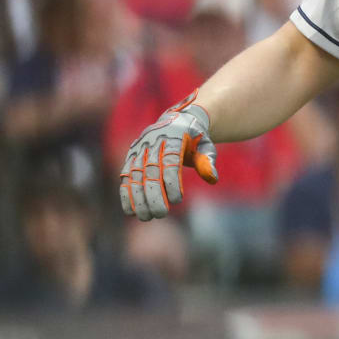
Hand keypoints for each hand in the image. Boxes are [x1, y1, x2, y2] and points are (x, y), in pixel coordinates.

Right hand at [118, 92, 217, 220]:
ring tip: (145, 217)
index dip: (172, 183)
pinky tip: (130, 211)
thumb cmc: (195, 140)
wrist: (177, 121)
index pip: (171, 162)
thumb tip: (212, 179)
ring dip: (138, 198)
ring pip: (136, 175)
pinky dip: (126, 194)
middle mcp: (153, 142)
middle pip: (151, 171)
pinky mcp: (131, 156)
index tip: (178, 201)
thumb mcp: (206, 146)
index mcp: (174, 137)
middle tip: (161, 214)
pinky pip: (126, 176)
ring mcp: (140, 149)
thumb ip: (207, 161)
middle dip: (154, 195)